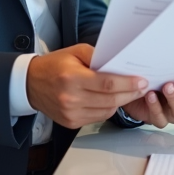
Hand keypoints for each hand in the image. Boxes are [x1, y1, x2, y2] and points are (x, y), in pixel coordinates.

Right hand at [26, 44, 148, 128]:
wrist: (30, 84)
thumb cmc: (54, 65)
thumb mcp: (74, 52)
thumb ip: (97, 55)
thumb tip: (119, 63)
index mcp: (72, 77)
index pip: (107, 83)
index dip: (128, 84)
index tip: (142, 81)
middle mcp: (71, 98)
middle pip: (110, 100)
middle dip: (130, 94)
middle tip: (142, 88)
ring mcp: (70, 113)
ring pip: (106, 111)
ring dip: (121, 102)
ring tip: (129, 93)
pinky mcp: (71, 122)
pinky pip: (98, 117)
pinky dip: (107, 109)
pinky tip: (111, 100)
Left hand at [120, 67, 173, 127]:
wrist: (133, 91)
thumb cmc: (153, 76)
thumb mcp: (162, 66)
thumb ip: (170, 61)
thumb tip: (172, 50)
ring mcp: (172, 112)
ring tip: (167, 87)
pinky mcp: (158, 119)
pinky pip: (160, 118)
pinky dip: (155, 107)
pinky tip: (150, 95)